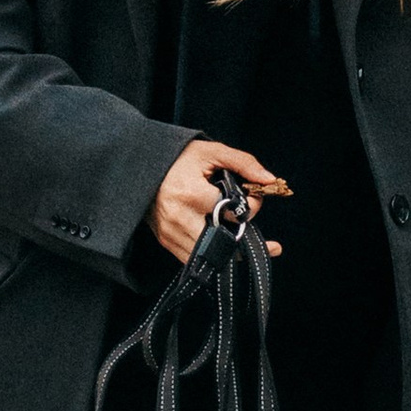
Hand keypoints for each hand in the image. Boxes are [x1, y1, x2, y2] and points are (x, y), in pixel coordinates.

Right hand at [149, 137, 289, 262]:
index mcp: (191, 195)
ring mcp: (171, 234)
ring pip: (211, 257)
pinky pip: (196, 258)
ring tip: (250, 244)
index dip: (252, 207)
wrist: (140, 167)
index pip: (234, 213)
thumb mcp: (211, 152)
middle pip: (224, 243)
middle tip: (270, 244)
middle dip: (247, 240)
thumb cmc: (177, 158)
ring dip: (232, 251)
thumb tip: (269, 180)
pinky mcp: (167, 241)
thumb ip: (243, 162)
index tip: (253, 197)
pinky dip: (214, 254)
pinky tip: (225, 245)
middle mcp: (180, 219)